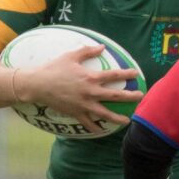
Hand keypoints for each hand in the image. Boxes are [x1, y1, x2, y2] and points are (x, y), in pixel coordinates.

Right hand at [21, 44, 143, 134]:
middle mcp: (90, 92)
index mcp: (90, 77)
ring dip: (118, 118)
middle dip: (130, 97)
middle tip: (140, 97)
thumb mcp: (70, 56)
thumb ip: (88, 51)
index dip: (126, 74)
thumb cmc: (54, 68)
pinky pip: (88, 123)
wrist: (38, 85)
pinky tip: (101, 131)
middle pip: (115, 96)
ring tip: (127, 120)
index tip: (135, 73)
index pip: (113, 75)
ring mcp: (84, 105)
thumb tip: (102, 47)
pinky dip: (95, 128)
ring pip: (105, 114)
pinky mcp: (75, 113)